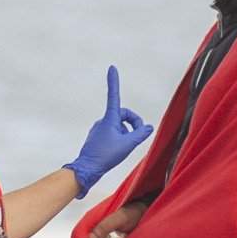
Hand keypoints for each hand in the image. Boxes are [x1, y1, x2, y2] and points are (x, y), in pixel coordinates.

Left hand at [62, 66, 153, 196]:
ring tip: (125, 147)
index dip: (114, 81)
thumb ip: (141, 134)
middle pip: (124, 115)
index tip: (112, 68)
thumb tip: (149, 127)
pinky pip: (113, 134)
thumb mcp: (128, 144)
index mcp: (109, 118)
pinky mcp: (98, 138)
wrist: (87, 169)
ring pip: (119, 126)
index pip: (114, 96)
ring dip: (127, 133)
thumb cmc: (106, 155)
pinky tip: (118, 151)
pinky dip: (120, 139)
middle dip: (134, 123)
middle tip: (138, 135)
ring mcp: (100, 129)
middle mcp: (103, 121)